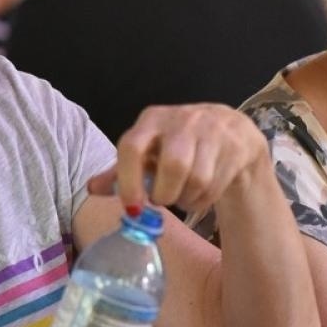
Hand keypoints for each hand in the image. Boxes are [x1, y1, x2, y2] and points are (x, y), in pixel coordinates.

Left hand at [87, 103, 268, 216]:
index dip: (129, 181)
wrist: (231, 131)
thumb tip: (92, 188)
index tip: (133, 207)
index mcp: (152, 119)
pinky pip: (215, 187)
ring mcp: (213, 132)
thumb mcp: (148, 152)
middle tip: (163, 200)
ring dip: (186, 199)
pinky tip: (201, 193)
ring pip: (198, 180)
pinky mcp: (234, 148)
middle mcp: (183, 121)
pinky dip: (203, 200)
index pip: (133, 146)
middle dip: (166, 194)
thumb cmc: (179, 145)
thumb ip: (121, 172)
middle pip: (174, 165)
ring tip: (183, 195)